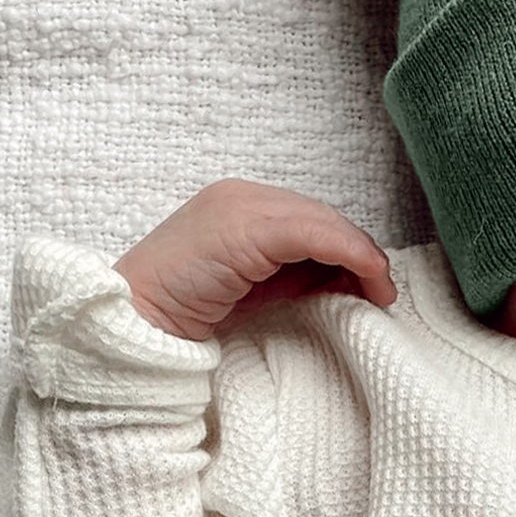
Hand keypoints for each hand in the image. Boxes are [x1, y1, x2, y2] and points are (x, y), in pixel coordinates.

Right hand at [114, 180, 397, 339]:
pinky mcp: (245, 226)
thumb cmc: (185, 311)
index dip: (348, 249)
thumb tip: (349, 278)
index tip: (372, 283)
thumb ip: (293, 273)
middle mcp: (242, 195)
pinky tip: (368, 277)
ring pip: (324, 222)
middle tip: (383, 291)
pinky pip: (314, 234)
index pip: (311, 219)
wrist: (132, 322)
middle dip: (359, 254)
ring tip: (380, 293)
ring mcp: (241, 205)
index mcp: (240, 203)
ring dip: (361, 256)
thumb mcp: (252, 286)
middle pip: (323, 217)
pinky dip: (349, 253)